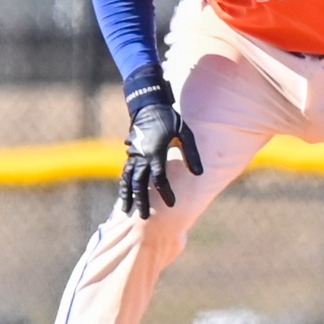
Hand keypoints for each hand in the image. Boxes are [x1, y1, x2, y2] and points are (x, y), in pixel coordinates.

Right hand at [119, 102, 203, 218]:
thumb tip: (199, 174)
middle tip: (144, 218)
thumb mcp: (185, 133)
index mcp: (155, 152)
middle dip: (142, 201)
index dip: (165, 193)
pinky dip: (124, 185)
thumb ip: (192, 154)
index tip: (171, 204)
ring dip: (128, 196)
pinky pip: (125, 173)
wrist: (149, 106)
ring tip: (127, 212)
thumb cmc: (169, 119)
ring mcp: (133, 155)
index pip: (159, 179)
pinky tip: (124, 195)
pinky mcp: (130, 154)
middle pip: (139, 184)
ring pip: (128, 180)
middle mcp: (141, 156)